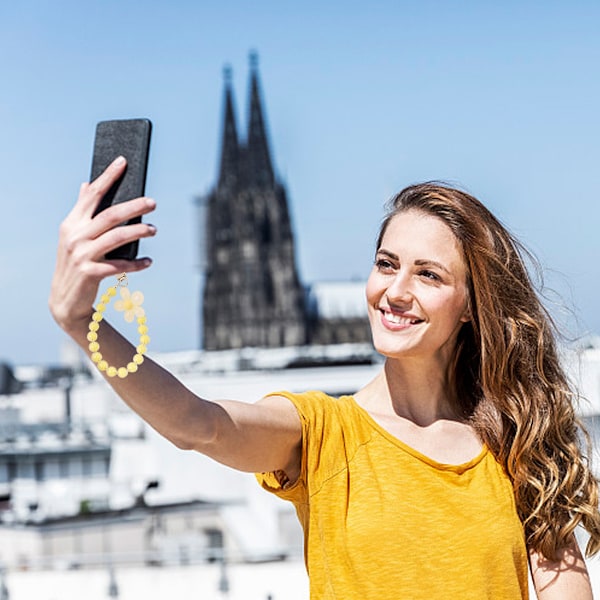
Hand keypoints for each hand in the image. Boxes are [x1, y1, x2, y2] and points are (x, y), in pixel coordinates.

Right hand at [49, 156, 156, 335]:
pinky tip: (149, 262)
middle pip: (111, 214)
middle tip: (153, 202)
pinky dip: (137, 264)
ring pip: (117, 237)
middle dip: (134, 206)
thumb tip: (87, 184)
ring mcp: (82, 254)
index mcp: (72, 223)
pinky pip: (119, 265)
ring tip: (154, 230)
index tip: (123, 161)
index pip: (92, 194)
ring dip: (139, 232)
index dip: (108, 177)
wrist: (65, 300)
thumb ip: (82, 211)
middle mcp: (75, 236)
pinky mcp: (90, 273)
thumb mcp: (74, 235)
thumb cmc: (76, 262)